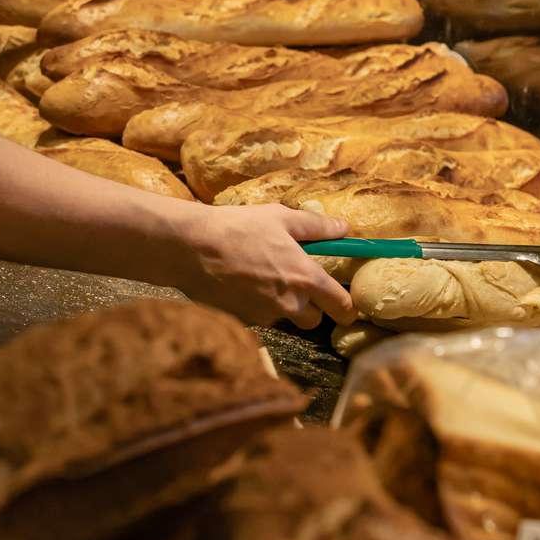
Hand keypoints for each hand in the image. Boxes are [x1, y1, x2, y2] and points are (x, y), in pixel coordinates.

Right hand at [175, 203, 354, 328]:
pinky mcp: (242, 321)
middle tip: (299, 283)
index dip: (348, 308)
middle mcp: (289, 303)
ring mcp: (264, 316)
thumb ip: (318, 227)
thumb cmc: (239, 227)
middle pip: (315, 320)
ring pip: (285, 318)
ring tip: (264, 275)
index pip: (342, 306)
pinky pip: (260, 317)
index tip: (347, 305)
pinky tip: (243, 282)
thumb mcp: (282, 217)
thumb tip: (344, 228)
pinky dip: (258, 305)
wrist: (191, 248)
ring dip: (283, 305)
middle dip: (312, 307)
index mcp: (306, 278)